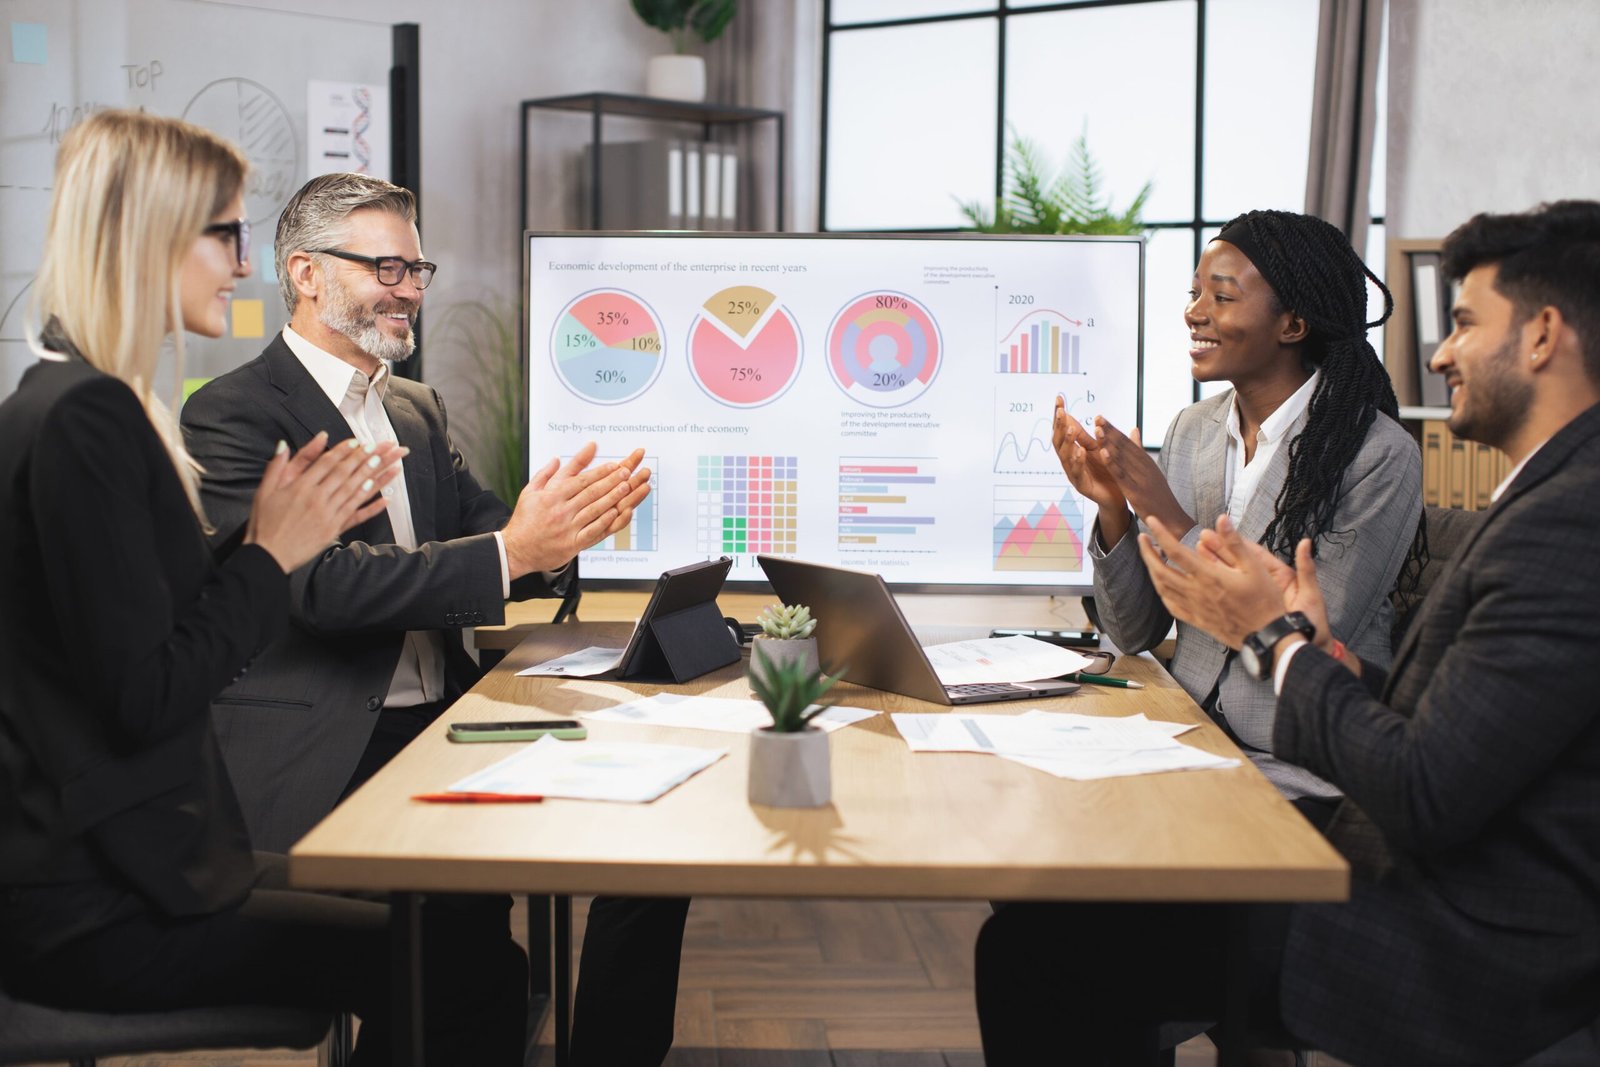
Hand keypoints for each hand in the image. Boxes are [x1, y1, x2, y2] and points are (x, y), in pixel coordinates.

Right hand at [246, 433, 405, 572]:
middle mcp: (317, 499)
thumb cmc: (264, 523)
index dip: (344, 451)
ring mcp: (328, 515)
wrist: (268, 556)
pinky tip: (387, 499)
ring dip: (376, 476)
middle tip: (383, 446)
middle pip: (346, 474)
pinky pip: (357, 516)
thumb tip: (284, 443)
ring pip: (356, 491)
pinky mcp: (334, 530)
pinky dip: (373, 507)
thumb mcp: (265, 490)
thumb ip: (277, 465)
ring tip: (392, 464)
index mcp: (300, 487)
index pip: (327, 463)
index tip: (359, 441)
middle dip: (366, 458)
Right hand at [501, 442, 649, 576]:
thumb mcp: (530, 492)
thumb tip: (557, 459)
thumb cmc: (524, 521)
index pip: (580, 481)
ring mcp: (568, 528)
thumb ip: (544, 474)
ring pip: (594, 510)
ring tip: (626, 488)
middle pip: (590, 493)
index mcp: (551, 497)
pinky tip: (616, 512)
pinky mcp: (572, 544)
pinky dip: (605, 521)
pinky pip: (592, 531)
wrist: (516, 550)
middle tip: (626, 472)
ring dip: (612, 498)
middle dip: (610, 481)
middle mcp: (561, 511)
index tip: (613, 465)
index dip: (599, 472)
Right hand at [1052, 397, 1133, 545]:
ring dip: (1067, 441)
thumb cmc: (1108, 472)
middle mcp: (1070, 461)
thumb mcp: (1100, 450)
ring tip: (1070, 428)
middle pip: (1058, 441)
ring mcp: (1073, 474)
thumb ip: (1091, 436)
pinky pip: (1077, 473)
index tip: (1059, 398)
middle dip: (1058, 425)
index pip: (1063, 429)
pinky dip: (1077, 462)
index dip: (1060, 415)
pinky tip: (1080, 451)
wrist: (1118, 497)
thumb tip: (1092, 416)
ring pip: (1065, 456)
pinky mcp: (1082, 486)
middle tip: (1060, 411)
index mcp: (1074, 450)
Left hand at [1091, 417, 1194, 538]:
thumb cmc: (1159, 497)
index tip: (1101, 418)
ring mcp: (1142, 479)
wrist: (1173, 520)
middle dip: (1110, 432)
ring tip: (1097, 429)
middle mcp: (1145, 467)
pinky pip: (1122, 475)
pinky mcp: (1137, 492)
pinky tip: (1102, 453)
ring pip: (1123, 458)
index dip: (1114, 430)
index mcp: (1147, 463)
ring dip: (1109, 442)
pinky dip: (1112, 463)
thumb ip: (1140, 452)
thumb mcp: (1151, 473)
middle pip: (1125, 447)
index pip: (1128, 443)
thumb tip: (1134, 430)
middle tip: (1097, 417)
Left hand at [1135, 514, 1287, 649]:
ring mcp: (1194, 608)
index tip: (1151, 520)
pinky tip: (1162, 585)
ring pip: (1162, 588)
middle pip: (1160, 570)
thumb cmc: (1265, 601)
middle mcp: (1196, 592)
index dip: (1160, 533)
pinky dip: (1162, 592)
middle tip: (1142, 537)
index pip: (1176, 551)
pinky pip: (1171, 606)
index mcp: (1209, 576)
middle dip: (1147, 552)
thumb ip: (1235, 542)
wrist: (1267, 636)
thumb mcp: (1256, 567)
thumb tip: (1222, 519)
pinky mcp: (1196, 620)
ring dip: (1151, 570)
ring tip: (1150, 557)